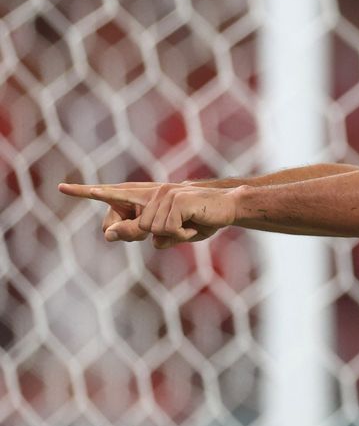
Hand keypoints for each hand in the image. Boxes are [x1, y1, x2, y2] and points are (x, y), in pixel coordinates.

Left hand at [59, 182, 236, 247]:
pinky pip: (167, 230)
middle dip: (142, 236)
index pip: (114, 196)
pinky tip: (193, 225)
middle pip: (133, 227)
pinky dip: (182, 235)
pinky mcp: (176, 199)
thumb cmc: (200, 220)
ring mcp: (163, 194)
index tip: (62, 188)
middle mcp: (152, 192)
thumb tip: (118, 235)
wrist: (228, 207)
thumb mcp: (172, 233)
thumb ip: (147, 234)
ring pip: (152, 231)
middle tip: (170, 231)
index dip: (88, 192)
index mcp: (147, 198)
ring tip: (189, 227)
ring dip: (173, 237)